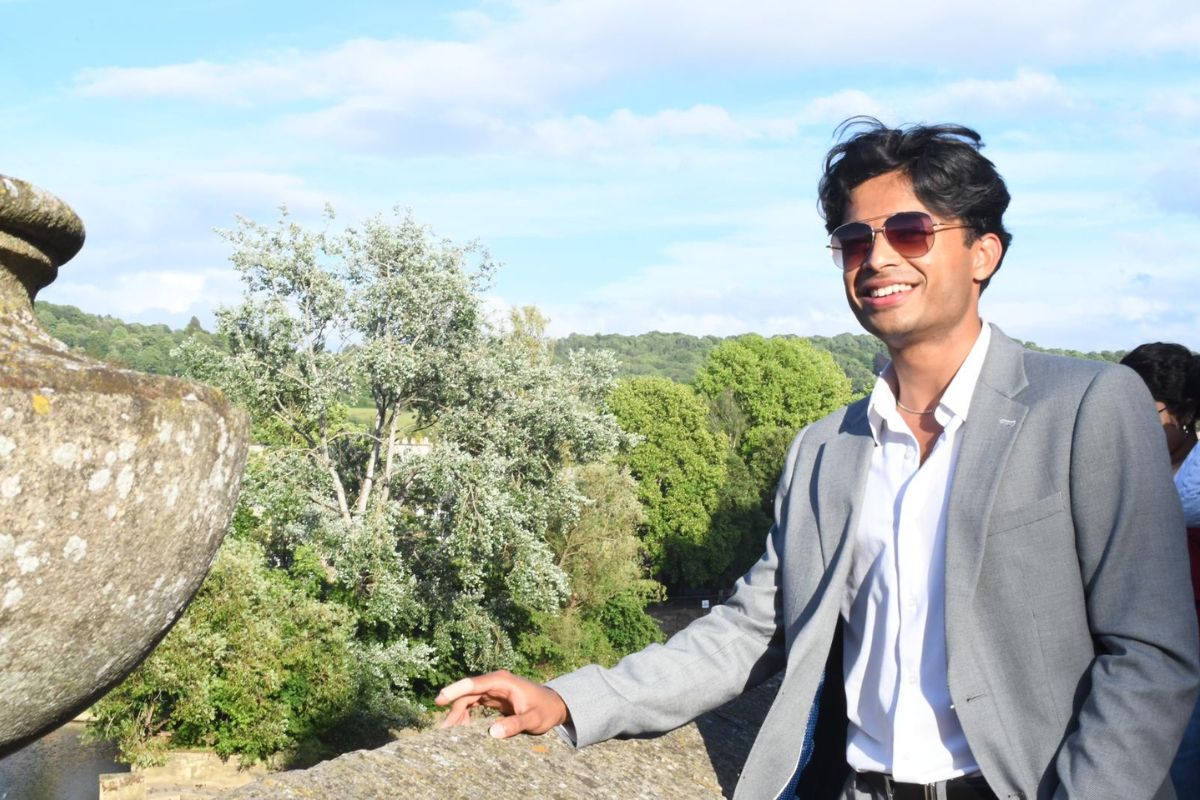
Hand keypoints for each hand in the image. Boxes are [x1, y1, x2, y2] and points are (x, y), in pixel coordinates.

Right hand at [436, 670, 569, 738]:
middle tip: (444, 729)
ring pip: (468, 698)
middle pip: (467, 692)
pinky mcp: (492, 698)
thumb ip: (515, 724)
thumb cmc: (545, 710)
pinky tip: (461, 729)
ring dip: (458, 713)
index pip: (475, 684)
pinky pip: (473, 704)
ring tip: (449, 732)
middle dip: (453, 708)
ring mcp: (492, 689)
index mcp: (503, 681)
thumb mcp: (533, 719)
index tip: (441, 698)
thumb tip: (492, 732)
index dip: (456, 690)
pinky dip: (465, 715)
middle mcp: (495, 682)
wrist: (553, 706)